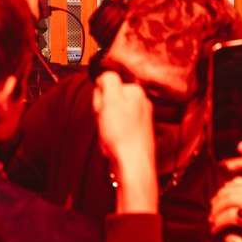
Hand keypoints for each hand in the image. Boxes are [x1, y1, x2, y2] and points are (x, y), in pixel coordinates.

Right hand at [92, 71, 155, 212]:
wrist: (133, 165)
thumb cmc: (121, 135)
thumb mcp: (110, 100)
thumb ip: (109, 80)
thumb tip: (105, 76)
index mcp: (136, 91)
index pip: (107, 83)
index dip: (99, 96)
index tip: (102, 107)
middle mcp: (141, 103)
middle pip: (109, 99)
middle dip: (102, 111)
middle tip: (106, 123)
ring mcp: (141, 119)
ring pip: (112, 115)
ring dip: (106, 125)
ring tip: (110, 136)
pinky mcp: (138, 134)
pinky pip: (117, 130)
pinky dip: (111, 136)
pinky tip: (113, 144)